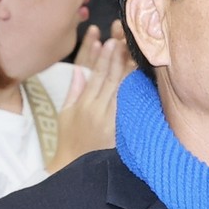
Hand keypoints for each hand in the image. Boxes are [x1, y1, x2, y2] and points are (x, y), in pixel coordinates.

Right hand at [47, 26, 127, 169]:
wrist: (76, 168)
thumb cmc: (68, 140)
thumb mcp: (65, 114)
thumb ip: (73, 91)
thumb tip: (79, 70)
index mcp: (83, 105)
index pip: (95, 76)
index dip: (103, 58)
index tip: (109, 42)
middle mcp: (98, 111)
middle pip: (112, 80)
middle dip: (118, 58)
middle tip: (125, 40)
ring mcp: (112, 121)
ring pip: (124, 91)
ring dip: (130, 71)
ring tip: (136, 54)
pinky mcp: (122, 131)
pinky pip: (131, 107)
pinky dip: (136, 92)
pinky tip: (143, 80)